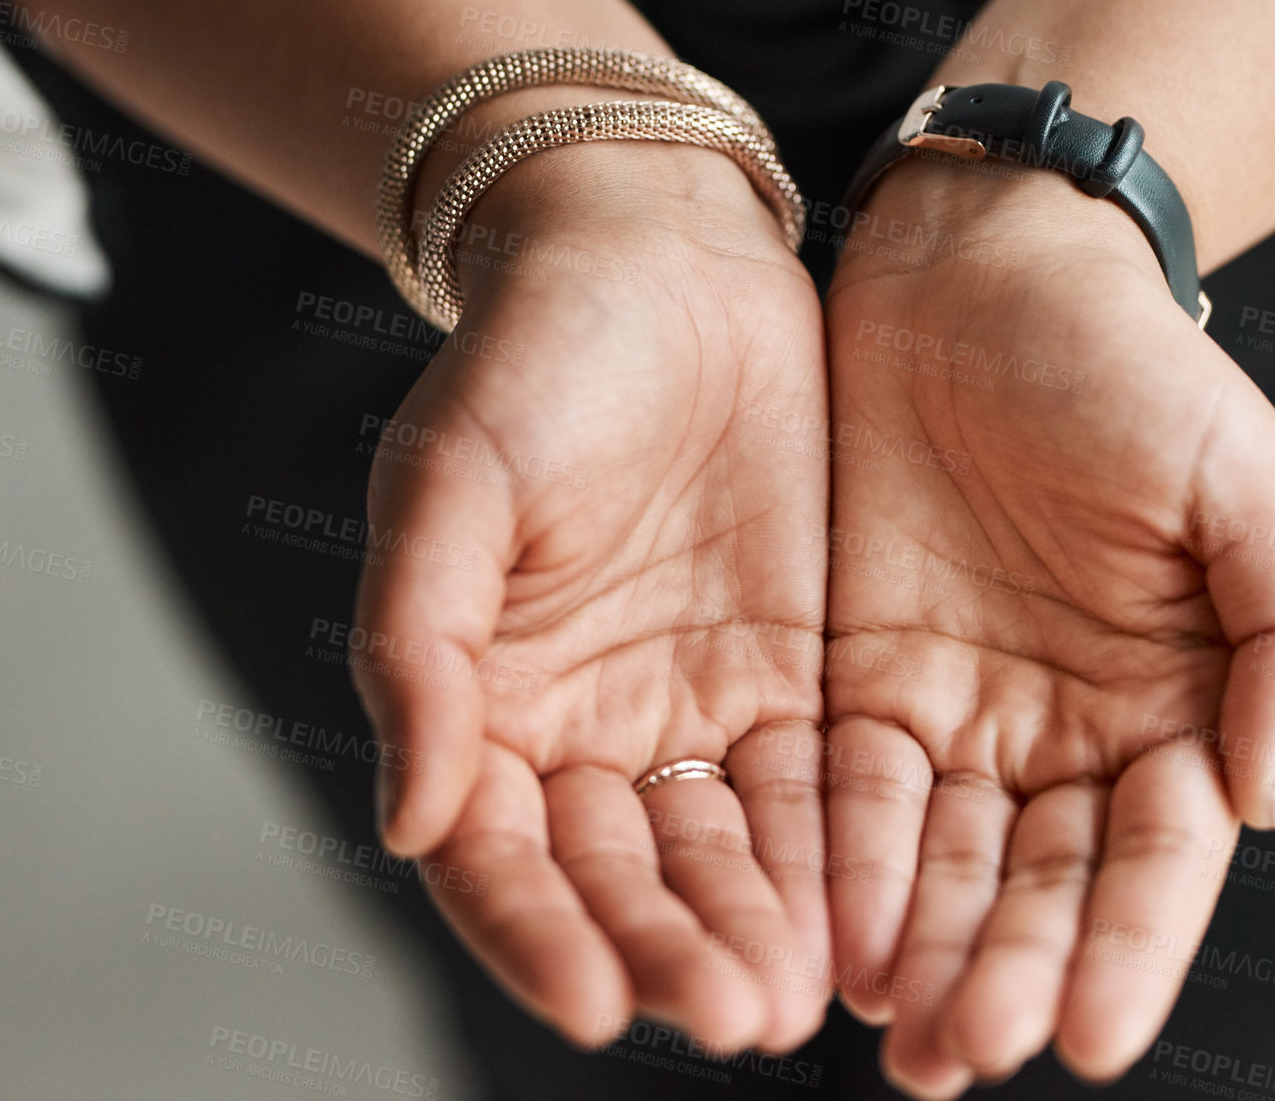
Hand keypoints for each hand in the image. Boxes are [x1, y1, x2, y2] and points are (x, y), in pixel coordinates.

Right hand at [351, 143, 831, 1051]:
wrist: (661, 260)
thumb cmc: (535, 357)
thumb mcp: (451, 484)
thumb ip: (422, 647)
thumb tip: (409, 818)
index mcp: (490, 698)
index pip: (500, 856)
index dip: (540, 937)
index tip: (598, 1005)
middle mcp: (592, 726)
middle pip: (626, 875)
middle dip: (675, 949)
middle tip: (735, 1013)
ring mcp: (698, 705)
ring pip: (727, 848)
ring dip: (759, 925)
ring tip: (800, 996)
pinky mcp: (796, 672)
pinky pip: (816, 782)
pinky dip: (834, 852)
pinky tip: (865, 911)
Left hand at [821, 162, 1274, 1094]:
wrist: (981, 269)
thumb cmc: (1129, 363)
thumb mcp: (1242, 484)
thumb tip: (1266, 798)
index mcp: (1175, 701)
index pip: (1157, 857)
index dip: (1129, 949)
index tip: (1089, 1035)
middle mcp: (1066, 729)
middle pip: (1038, 882)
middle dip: (1003, 969)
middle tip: (960, 1053)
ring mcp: (960, 707)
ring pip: (939, 858)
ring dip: (914, 946)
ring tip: (892, 1028)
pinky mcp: (860, 673)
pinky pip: (848, 786)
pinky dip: (839, 860)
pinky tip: (822, 929)